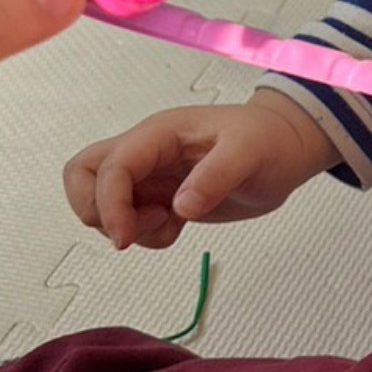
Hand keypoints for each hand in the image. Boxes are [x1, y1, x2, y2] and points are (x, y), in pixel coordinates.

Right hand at [65, 91, 338, 249]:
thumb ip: (216, 177)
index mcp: (160, 134)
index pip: (111, 165)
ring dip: (123, 225)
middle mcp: (147, 152)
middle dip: (94, 210)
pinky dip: (144, 234)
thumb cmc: (271, 141)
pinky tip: (177, 227)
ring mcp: (151, 175)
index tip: (125, 237)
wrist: (288, 149)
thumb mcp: (251, 154)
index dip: (109, 202)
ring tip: (168, 224)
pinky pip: (130, 219)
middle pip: (83, 175)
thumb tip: (181, 208)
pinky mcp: (161, 197)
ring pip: (102, 201)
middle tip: (131, 231)